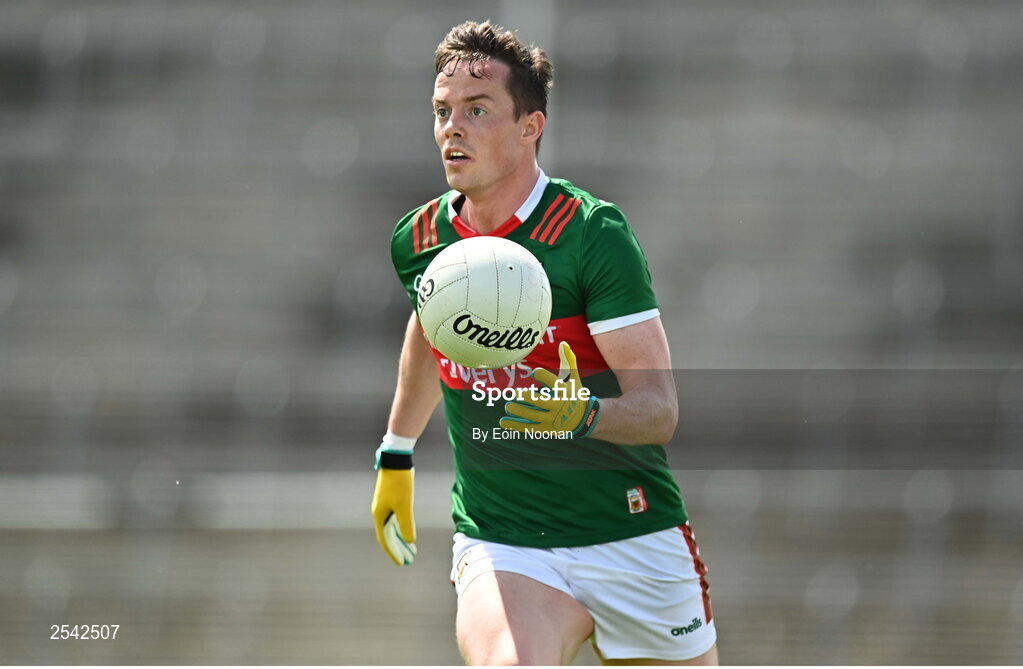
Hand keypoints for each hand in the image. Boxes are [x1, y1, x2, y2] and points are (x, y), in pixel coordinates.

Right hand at [371, 447, 416, 565]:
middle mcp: (379, 513)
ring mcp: (384, 506)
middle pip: (388, 536)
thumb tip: (410, 540)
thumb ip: (406, 524)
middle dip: (398, 549)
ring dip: (401, 540)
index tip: (402, 563)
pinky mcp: (390, 500)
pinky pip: (395, 520)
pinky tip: (409, 532)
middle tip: (409, 560)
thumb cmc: (399, 482)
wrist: (396, 460)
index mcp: (379, 516)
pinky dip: (402, 529)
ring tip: (411, 550)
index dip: (393, 552)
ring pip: (392, 528)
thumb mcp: (404, 505)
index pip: (385, 540)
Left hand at [499, 341, 600, 437]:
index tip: (534, 373)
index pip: (551, 382)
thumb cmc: (574, 393)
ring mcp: (551, 419)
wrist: (583, 418)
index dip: (541, 375)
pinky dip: (515, 426)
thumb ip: (568, 360)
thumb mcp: (574, 377)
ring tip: (507, 406)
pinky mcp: (546, 429)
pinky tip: (502, 422)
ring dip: (518, 411)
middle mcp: (558, 406)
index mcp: (564, 391)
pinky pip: (529, 428)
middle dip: (527, 397)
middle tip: (516, 392)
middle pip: (540, 401)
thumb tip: (563, 343)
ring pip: (533, 416)